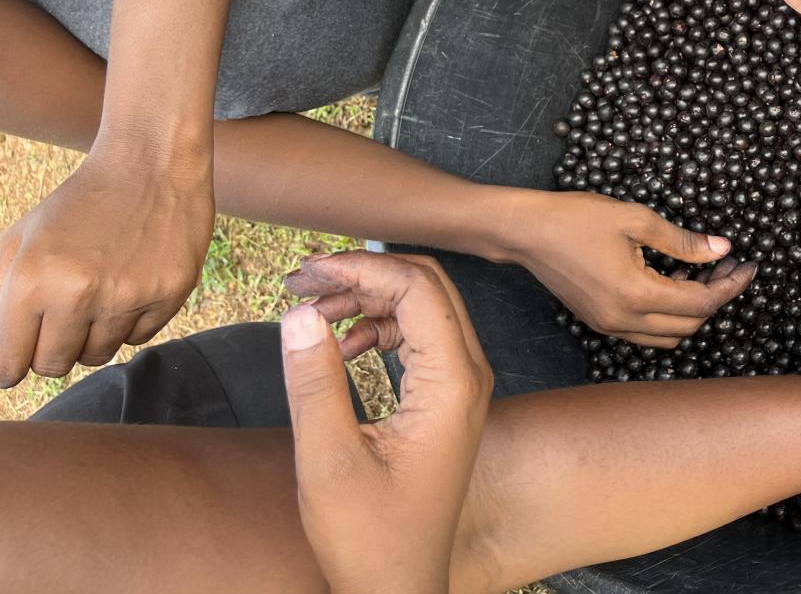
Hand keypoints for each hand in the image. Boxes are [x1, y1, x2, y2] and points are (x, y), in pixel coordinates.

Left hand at [0, 147, 211, 384]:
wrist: (149, 164)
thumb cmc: (80, 202)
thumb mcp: (20, 238)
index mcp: (32, 280)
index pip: (12, 360)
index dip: (12, 366)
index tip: (17, 364)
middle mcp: (79, 294)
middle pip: (55, 364)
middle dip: (52, 351)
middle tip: (62, 323)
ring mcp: (128, 296)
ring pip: (99, 355)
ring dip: (92, 336)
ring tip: (99, 299)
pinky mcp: (170, 294)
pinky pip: (140, 337)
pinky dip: (130, 322)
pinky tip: (130, 288)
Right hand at [280, 251, 493, 593]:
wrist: (399, 584)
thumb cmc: (370, 537)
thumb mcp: (329, 462)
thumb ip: (315, 383)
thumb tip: (300, 313)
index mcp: (453, 385)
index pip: (418, 289)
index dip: (361, 268)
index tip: (306, 274)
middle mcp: (470, 376)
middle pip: (427, 286)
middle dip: (364, 273)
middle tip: (302, 280)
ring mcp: (463, 386)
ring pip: (424, 306)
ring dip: (369, 297)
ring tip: (312, 308)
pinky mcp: (448, 397)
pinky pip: (421, 335)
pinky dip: (380, 326)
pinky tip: (343, 346)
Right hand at [490, 189, 756, 347]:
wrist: (525, 232)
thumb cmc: (576, 218)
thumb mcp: (635, 219)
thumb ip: (682, 241)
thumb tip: (721, 250)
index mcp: (636, 294)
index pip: (700, 302)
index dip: (730, 285)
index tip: (749, 266)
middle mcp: (624, 319)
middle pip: (689, 325)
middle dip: (716, 297)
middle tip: (728, 266)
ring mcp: (609, 325)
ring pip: (669, 335)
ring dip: (693, 311)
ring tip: (704, 275)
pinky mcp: (599, 322)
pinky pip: (646, 332)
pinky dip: (668, 316)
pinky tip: (672, 283)